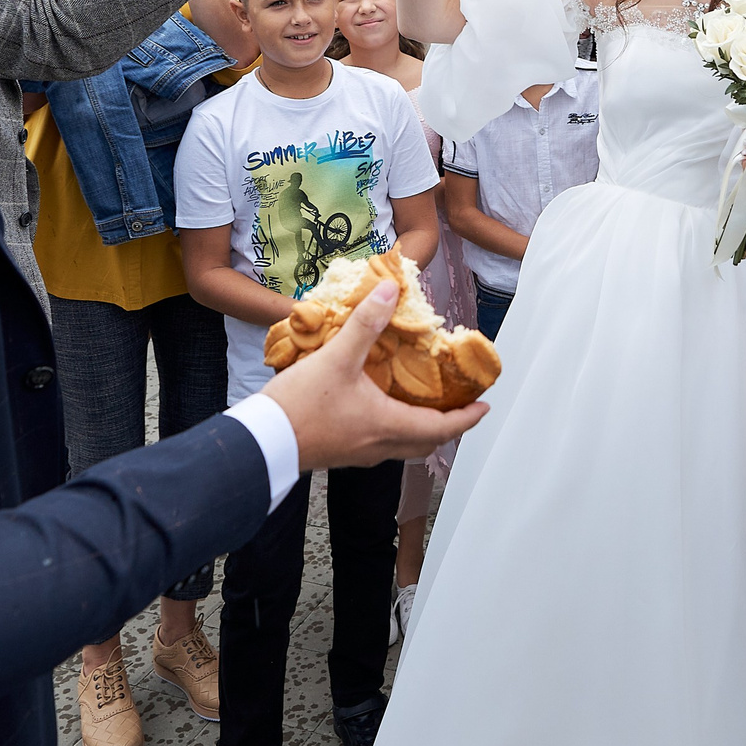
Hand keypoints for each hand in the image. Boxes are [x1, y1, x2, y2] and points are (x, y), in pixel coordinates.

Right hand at [258, 278, 489, 467]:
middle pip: (426, 443)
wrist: (261, 443)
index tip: (485, 407)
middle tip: (460, 406)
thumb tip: (391, 291)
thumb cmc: (300, 405)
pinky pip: (381, 444)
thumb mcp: (337, 358)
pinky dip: (395, 429)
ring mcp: (359, 453)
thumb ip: (366, 323)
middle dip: (448, 426)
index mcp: (388, 426)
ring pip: (403, 446)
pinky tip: (382, 408)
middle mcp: (379, 446)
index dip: (467, 418)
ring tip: (426, 405)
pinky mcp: (341, 453)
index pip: (442, 429)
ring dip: (420, 429)